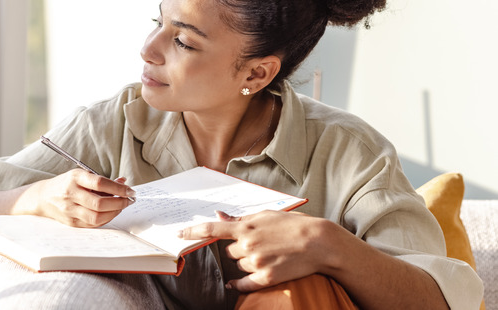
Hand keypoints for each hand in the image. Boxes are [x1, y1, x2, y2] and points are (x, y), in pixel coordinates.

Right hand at [30, 170, 135, 227]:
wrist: (44, 197)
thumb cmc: (67, 184)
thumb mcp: (82, 176)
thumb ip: (102, 181)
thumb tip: (124, 183)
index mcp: (75, 178)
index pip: (100, 183)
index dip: (118, 188)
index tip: (130, 190)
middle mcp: (71, 194)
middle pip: (100, 203)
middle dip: (119, 203)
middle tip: (129, 200)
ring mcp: (70, 210)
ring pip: (97, 217)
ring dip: (114, 213)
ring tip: (121, 206)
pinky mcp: (71, 222)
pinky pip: (93, 224)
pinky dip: (106, 219)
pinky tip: (111, 213)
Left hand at [178, 210, 332, 291]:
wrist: (319, 243)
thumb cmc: (293, 225)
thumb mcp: (266, 215)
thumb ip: (241, 218)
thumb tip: (219, 216)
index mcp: (246, 226)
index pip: (212, 229)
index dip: (193, 231)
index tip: (179, 234)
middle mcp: (248, 244)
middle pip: (229, 252)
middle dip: (238, 249)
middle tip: (258, 245)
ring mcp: (256, 262)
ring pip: (238, 266)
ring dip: (246, 263)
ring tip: (268, 255)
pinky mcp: (266, 277)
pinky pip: (243, 283)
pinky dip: (237, 284)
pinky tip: (233, 284)